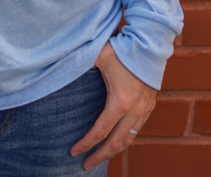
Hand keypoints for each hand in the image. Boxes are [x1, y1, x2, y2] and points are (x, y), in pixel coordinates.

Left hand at [69, 42, 156, 170]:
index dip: (86, 144)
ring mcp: (144, 111)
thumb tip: (61, 64)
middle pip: (115, 144)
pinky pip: (136, 131)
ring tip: (100, 157)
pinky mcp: (149, 107)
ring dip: (113, 152)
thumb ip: (80, 62)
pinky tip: (116, 142)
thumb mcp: (99, 55)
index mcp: (120, 102)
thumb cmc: (122, 49)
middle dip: (99, 156)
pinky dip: (125, 140)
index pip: (100, 132)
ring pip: (128, 140)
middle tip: (85, 165)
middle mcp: (134, 111)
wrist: (149, 45)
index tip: (73, 152)